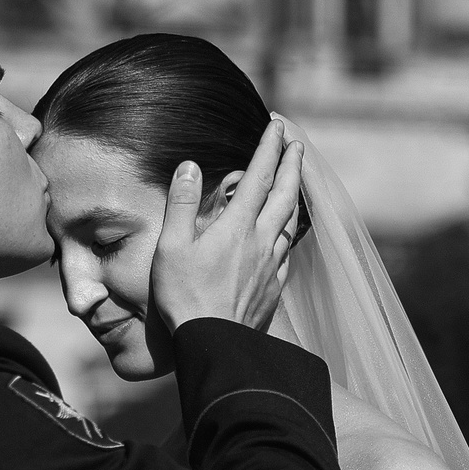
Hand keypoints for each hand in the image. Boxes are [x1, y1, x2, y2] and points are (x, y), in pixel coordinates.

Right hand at [148, 116, 304, 336]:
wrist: (215, 344)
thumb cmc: (185, 297)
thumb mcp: (171, 247)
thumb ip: (181, 203)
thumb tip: (188, 165)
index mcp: (238, 226)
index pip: (259, 175)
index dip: (269, 147)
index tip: (276, 125)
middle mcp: (263, 241)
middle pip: (285, 194)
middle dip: (292, 165)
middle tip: (297, 145)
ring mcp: (273, 265)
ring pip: (291, 222)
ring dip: (294, 197)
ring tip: (295, 183)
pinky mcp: (275, 287)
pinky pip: (289, 252)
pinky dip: (290, 232)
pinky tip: (287, 235)